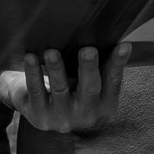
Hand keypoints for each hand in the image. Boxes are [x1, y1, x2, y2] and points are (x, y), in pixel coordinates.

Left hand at [0, 44, 130, 131]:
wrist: (38, 108)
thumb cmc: (69, 86)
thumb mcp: (86, 80)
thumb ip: (98, 65)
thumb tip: (109, 36)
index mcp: (104, 104)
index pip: (113, 82)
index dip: (118, 64)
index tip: (123, 46)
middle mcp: (87, 114)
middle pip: (90, 88)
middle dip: (89, 68)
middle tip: (88, 50)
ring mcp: (63, 118)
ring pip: (60, 89)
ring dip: (56, 69)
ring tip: (52, 52)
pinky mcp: (40, 116)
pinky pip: (36, 92)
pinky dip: (33, 74)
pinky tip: (30, 58)